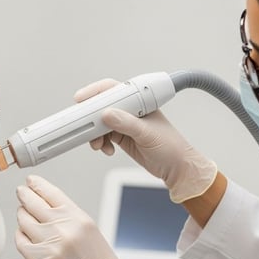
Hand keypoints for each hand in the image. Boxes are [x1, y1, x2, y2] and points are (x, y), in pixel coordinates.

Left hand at [15, 174, 151, 258]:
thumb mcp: (89, 229)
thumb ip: (67, 215)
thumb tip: (45, 203)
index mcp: (77, 217)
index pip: (50, 192)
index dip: (37, 184)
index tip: (30, 181)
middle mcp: (62, 228)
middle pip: (32, 203)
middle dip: (24, 195)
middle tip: (21, 192)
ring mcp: (48, 244)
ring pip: (24, 220)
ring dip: (22, 215)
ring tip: (26, 216)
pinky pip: (20, 240)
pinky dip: (21, 235)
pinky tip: (26, 234)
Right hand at [75, 79, 217, 202]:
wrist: (176, 168)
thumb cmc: (172, 147)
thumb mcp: (148, 134)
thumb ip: (127, 124)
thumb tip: (107, 114)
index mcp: (140, 102)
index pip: (113, 90)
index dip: (95, 93)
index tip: (81, 100)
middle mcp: (131, 110)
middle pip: (102, 106)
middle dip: (92, 118)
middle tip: (86, 127)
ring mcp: (125, 124)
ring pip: (101, 123)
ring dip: (95, 134)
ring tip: (99, 144)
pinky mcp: (122, 137)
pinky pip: (104, 136)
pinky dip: (100, 143)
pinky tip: (107, 149)